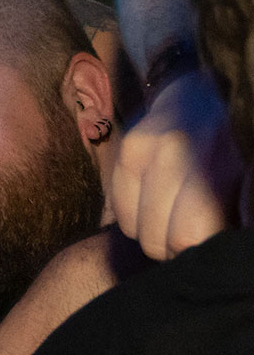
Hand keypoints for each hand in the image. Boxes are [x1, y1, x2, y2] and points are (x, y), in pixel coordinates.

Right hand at [113, 69, 243, 259]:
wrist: (192, 101)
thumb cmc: (222, 154)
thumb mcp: (235, 186)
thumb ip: (224, 217)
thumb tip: (210, 253)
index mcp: (215, 168)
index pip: (188, 236)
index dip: (192, 251)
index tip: (200, 244)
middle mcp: (178, 154)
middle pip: (158, 238)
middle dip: (169, 247)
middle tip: (184, 235)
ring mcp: (146, 150)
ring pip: (135, 230)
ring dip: (150, 234)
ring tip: (168, 218)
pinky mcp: (125, 151)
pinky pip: (119, 212)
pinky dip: (131, 218)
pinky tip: (148, 205)